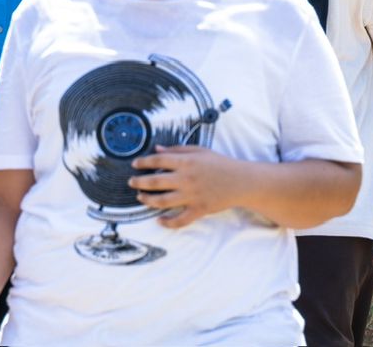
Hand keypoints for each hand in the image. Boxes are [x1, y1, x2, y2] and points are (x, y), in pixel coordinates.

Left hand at [130, 146, 244, 229]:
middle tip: (131, 182)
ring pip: (162, 201)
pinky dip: (168, 223)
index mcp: (186, 162)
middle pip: (155, 182)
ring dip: (147, 200)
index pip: (158, 161)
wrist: (241, 181)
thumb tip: (156, 149)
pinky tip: (159, 220)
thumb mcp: (199, 151)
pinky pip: (180, 220)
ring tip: (140, 198)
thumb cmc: (219, 163)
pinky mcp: (198, 210)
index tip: (134, 164)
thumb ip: (176, 150)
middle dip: (139, 182)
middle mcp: (186, 179)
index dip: (143, 162)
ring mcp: (192, 196)